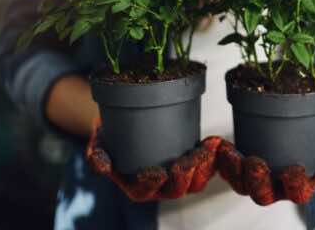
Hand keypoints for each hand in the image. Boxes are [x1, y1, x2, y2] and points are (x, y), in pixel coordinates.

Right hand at [85, 118, 222, 201]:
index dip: (153, 184)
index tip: (158, 172)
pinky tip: (216, 141)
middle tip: (192, 156)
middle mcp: (159, 186)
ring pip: (196, 181)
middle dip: (186, 175)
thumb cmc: (112, 135)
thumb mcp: (99, 143)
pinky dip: (214, 157)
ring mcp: (178, 176)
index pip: (146, 192)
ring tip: (209, 148)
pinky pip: (207, 167)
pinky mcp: (192, 163)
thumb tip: (103, 169)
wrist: (127, 122)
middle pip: (177, 189)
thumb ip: (97, 156)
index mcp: (137, 187)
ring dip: (205, 166)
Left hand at [215, 109, 314, 205]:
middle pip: (262, 194)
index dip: (294, 184)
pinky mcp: (243, 162)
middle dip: (255, 180)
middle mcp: (277, 186)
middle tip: (255, 162)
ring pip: (240, 183)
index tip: (294, 169)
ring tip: (227, 151)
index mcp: (301, 187)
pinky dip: (221, 156)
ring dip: (232, 169)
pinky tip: (217, 143)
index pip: (297, 193)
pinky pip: (228, 165)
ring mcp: (258, 176)